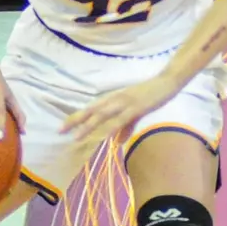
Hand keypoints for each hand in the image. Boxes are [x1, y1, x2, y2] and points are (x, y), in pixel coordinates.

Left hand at [62, 75, 181, 144]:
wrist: (166, 83)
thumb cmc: (150, 96)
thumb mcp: (136, 113)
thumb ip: (126, 127)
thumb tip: (117, 142)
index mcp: (112, 99)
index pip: (89, 108)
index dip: (76, 117)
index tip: (62, 128)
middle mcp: (114, 99)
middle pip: (90, 110)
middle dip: (75, 121)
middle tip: (60, 131)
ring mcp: (125, 102)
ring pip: (102, 115)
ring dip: (89, 126)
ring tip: (76, 137)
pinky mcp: (137, 107)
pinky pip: (122, 119)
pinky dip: (113, 127)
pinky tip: (106, 135)